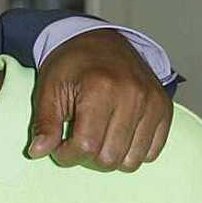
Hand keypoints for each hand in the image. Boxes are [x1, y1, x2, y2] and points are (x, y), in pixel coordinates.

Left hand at [29, 29, 172, 170]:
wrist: (100, 41)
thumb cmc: (71, 65)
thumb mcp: (48, 90)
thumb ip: (45, 123)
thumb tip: (37, 152)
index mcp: (99, 89)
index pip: (86, 146)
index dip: (66, 155)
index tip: (59, 147)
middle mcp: (132, 96)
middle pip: (110, 158)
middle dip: (86, 158)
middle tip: (76, 140)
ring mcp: (152, 103)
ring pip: (132, 161)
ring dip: (109, 157)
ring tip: (96, 136)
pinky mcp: (164, 109)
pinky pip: (152, 152)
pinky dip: (132, 152)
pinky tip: (115, 135)